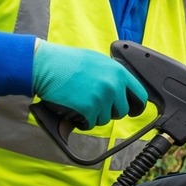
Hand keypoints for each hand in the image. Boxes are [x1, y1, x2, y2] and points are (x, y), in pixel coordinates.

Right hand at [31, 42, 148, 129]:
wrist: (45, 65)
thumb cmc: (67, 62)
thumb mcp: (97, 61)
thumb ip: (113, 75)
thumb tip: (123, 89)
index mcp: (118, 72)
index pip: (140, 95)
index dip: (136, 105)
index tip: (132, 110)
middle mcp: (113, 86)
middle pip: (121, 111)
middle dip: (110, 111)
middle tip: (95, 104)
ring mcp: (101, 99)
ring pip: (105, 119)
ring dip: (93, 115)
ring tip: (80, 101)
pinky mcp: (88, 110)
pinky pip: (90, 124)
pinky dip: (82, 121)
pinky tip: (74, 109)